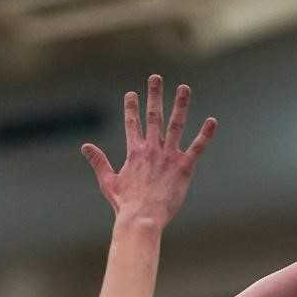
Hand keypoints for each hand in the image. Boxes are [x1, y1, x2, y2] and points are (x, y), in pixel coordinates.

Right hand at [82, 74, 216, 227]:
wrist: (142, 218)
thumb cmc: (125, 205)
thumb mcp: (108, 182)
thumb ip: (98, 162)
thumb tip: (85, 146)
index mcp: (135, 152)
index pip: (132, 124)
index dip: (131, 107)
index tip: (131, 93)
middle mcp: (152, 149)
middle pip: (154, 116)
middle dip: (154, 96)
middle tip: (155, 78)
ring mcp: (169, 156)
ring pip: (176, 125)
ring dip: (180, 105)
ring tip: (184, 87)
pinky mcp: (184, 167)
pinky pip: (197, 147)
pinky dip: (205, 134)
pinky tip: (212, 121)